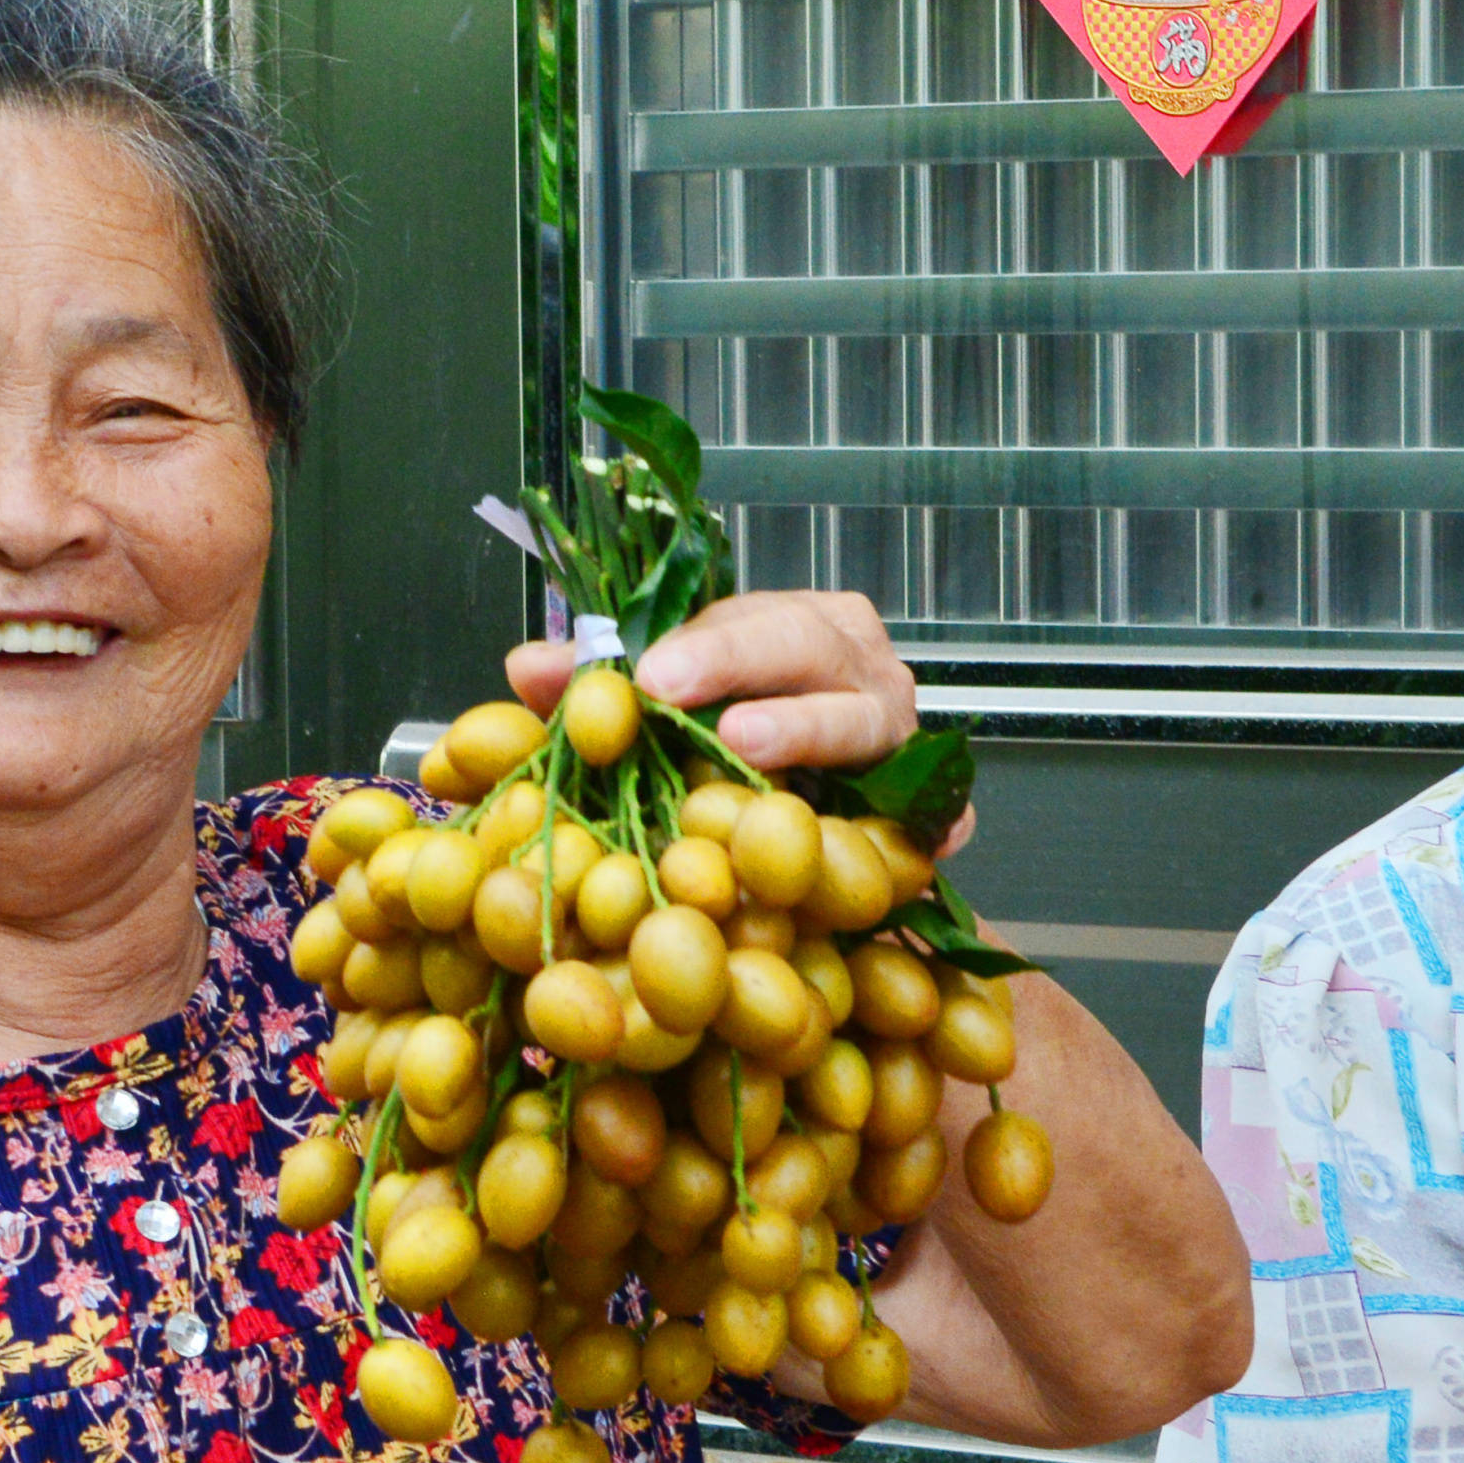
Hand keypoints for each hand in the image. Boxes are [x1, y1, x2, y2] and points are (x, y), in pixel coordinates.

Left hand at [499, 586, 929, 794]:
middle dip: (748, 670)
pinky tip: (905, 842)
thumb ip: (596, 686)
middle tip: (685, 702)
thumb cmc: (733, 730)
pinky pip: (937, 814)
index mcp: (797, 625)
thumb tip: (526, 666)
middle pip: (810, 650)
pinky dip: (928, 827)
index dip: (700, 647)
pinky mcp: (932, 808)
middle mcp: (858, 665)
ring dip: (812, 731)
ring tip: (748, 748)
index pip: (749, 620)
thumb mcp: (663, 700)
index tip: (647, 678)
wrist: (837, 792)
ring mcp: (902, 734)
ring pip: (868, 720)